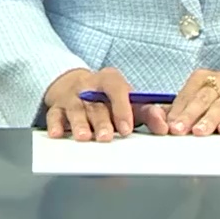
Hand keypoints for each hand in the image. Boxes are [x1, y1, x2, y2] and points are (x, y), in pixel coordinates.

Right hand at [41, 67, 171, 140]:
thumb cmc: (107, 98)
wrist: (76, 86)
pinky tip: (58, 134)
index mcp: (109, 80)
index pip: (116, 89)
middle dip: (101, 122)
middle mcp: (88, 86)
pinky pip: (54, 115)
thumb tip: (165, 127)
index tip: (127, 129)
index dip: (122, 108)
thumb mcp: (128, 100)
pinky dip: (55, 125)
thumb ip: (147, 112)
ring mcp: (71, 96)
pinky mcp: (56, 107)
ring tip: (84, 138)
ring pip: (75, 110)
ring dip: (80, 124)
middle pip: (95, 104)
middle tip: (106, 137)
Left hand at [165, 68, 219, 135]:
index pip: (186, 94)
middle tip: (177, 130)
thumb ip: (180, 108)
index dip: (176, 111)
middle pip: (202, 98)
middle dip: (188, 115)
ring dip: (209, 119)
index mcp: (203, 78)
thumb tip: (157, 119)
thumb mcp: (202, 98)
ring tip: (198, 131)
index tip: (167, 126)